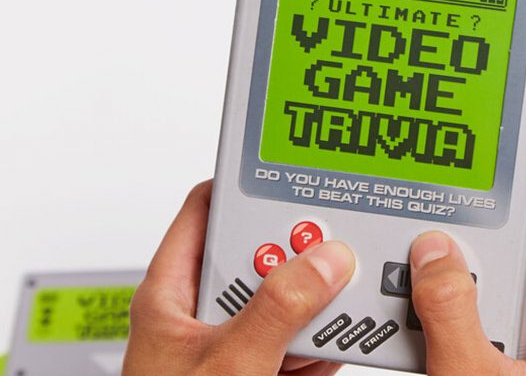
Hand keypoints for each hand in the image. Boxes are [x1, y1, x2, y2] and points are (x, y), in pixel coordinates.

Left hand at [123, 181, 355, 375]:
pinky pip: (293, 343)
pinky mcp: (254, 370)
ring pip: (283, 303)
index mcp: (172, 292)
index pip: (205, 212)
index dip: (245, 187)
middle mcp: (201, 310)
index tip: (290, 177)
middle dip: (299, 258)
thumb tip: (324, 262)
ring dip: (316, 305)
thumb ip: (276, 311)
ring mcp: (230, 342)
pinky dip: (318, 346)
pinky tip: (332, 348)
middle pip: (258, 257)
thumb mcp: (227, 362)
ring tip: (345, 298)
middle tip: (334, 249)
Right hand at [409, 203, 525, 374]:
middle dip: (480, 256)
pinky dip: (445, 318)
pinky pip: (474, 326)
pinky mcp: (499, 369)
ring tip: (423, 293)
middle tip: (444, 251)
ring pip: (494, 297)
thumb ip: (454, 314)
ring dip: (455, 291)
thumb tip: (436, 254)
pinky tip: (419, 325)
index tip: (498, 199)